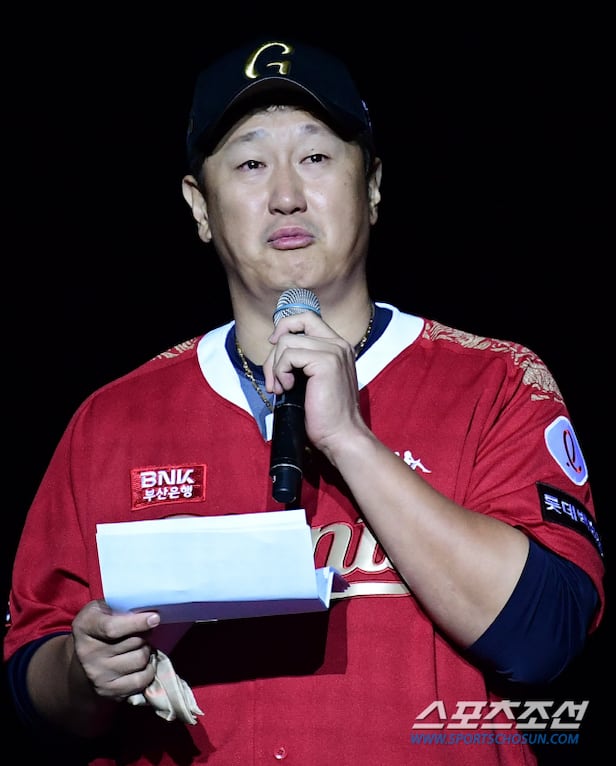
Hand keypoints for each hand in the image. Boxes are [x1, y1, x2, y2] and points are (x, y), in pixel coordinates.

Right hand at [71, 599, 160, 702]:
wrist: (81, 661)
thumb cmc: (99, 627)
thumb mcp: (102, 609)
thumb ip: (121, 607)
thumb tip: (149, 612)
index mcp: (85, 626)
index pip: (112, 628)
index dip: (137, 623)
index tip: (155, 618)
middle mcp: (88, 652)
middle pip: (134, 642)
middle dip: (146, 634)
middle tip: (144, 632)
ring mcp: (97, 674)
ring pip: (140, 659)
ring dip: (147, 652)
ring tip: (140, 647)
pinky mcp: (108, 691)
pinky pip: (140, 681)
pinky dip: (148, 670)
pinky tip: (142, 664)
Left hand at [263, 311, 369, 462]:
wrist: (341, 435)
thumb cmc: (325, 414)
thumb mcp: (313, 380)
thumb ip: (303, 360)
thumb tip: (276, 347)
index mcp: (338, 346)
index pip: (306, 318)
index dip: (285, 327)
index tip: (274, 345)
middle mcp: (338, 344)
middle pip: (293, 327)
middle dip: (274, 352)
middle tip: (273, 379)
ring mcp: (334, 351)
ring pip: (286, 342)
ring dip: (275, 367)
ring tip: (280, 388)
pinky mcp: (326, 362)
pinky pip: (289, 356)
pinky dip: (280, 372)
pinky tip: (287, 389)